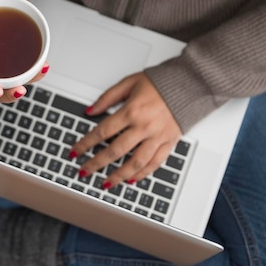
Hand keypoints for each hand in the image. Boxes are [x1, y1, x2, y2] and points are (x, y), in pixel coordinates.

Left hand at [70, 72, 181, 187]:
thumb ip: (108, 97)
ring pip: (135, 162)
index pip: (102, 132)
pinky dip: (143, 173)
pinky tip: (132, 179)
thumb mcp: (129, 83)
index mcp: (132, 111)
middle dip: (96, 163)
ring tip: (106, 183)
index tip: (75, 152)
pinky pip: (155, 163)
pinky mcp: (169, 142)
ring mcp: (157, 136)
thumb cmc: (160, 82)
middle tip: (84, 171)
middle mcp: (144, 126)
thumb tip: (90, 110)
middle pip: (115, 151)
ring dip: (118, 175)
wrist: (190, 83)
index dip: (85, 144)